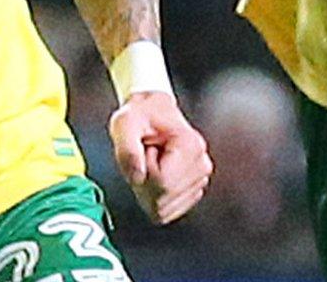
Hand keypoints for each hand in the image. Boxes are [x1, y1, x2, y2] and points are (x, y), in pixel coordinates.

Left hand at [110, 91, 211, 223]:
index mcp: (191, 145)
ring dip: (148, 191)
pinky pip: (166, 213)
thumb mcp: (125, 123)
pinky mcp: (193, 192)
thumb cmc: (140, 116)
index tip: (144, 151)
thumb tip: (137, 177)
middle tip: (144, 158)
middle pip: (162, 199)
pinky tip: (155, 177)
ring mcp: (200, 180)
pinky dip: (154, 199)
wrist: (152, 113)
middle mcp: (201, 164)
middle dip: (144, 183)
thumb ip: (128, 149)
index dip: (143, 172)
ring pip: (163, 209)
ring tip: (150, 164)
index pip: (162, 183)